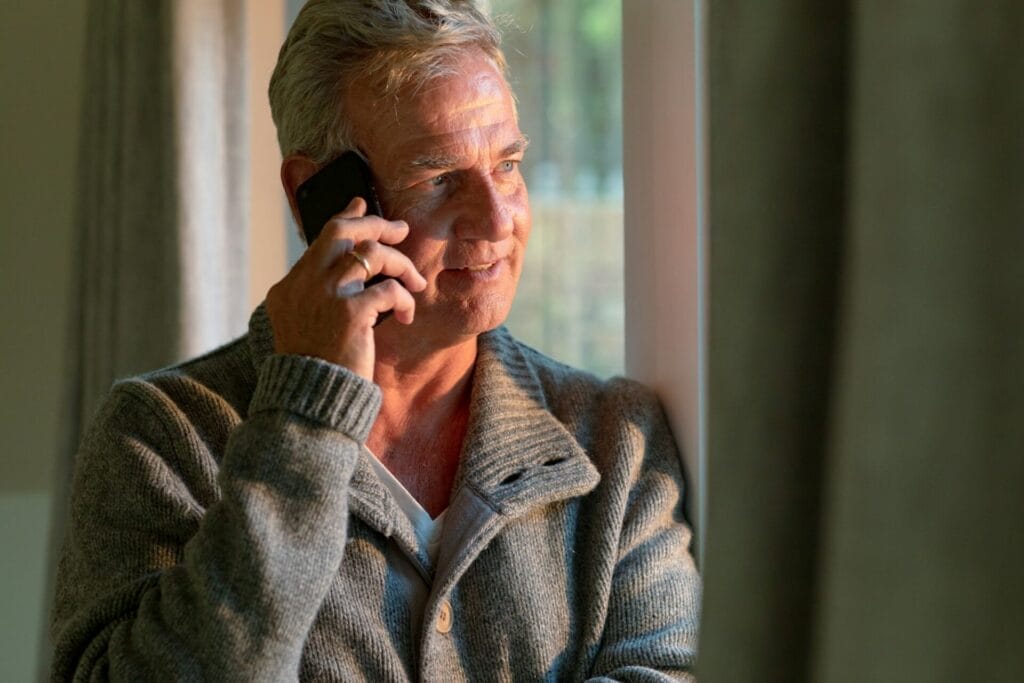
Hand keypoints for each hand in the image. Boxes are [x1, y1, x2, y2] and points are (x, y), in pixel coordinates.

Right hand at [265, 197, 426, 379]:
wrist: (312, 401)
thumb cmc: (318, 368)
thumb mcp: (307, 326)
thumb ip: (320, 294)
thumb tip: (352, 262)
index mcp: (289, 287)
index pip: (321, 238)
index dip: (346, 217)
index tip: (364, 205)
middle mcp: (302, 284)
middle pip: (343, 231)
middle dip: (376, 224)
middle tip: (401, 231)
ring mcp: (324, 295)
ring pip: (372, 253)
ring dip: (401, 265)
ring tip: (415, 283)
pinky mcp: (348, 312)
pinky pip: (388, 289)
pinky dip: (403, 298)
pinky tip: (406, 315)